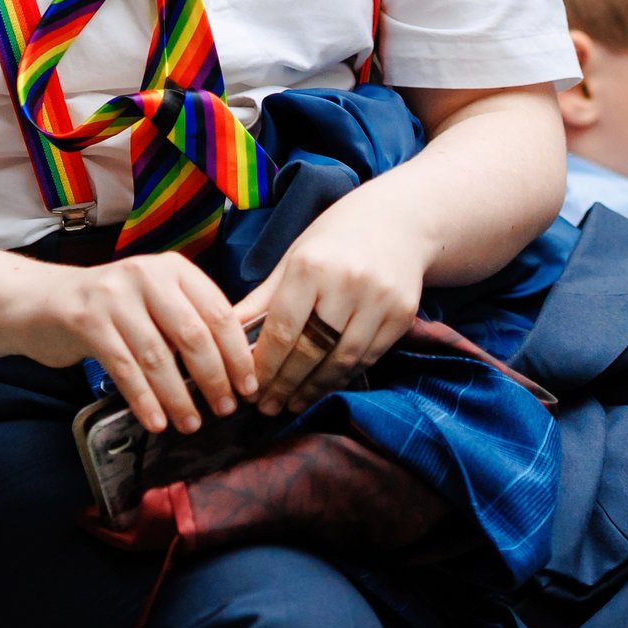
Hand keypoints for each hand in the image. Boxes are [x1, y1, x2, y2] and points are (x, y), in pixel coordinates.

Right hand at [18, 253, 258, 436]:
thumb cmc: (111, 309)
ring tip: (192, 423)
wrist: (42, 301)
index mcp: (173, 269)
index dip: (238, 353)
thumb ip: (189, 321)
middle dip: (214, 378)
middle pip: (193, 334)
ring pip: (158, 356)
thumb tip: (235, 367)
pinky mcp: (87, 321)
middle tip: (226, 408)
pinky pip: (124, 368)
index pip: (218, 311)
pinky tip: (157, 422)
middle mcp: (146, 275)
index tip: (249, 386)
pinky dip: (144, 400)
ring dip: (179, 396)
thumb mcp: (154, 301)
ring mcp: (114, 297)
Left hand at [232, 198, 429, 415]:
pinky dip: (342, 377)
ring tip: (293, 403)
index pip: (283, 329)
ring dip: (313, 389)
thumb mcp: (294, 259)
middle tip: (267, 407)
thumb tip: (224, 336)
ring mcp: (380, 300)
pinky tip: (324, 386)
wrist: (399, 220)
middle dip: (285, 385)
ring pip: (341, 361)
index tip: (249, 390)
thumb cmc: (334, 239)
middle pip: (311, 351)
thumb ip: (262, 300)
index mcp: (312, 265)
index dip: (265, 366)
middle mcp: (348, 282)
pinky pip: (367, 358)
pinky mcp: (403, 315)